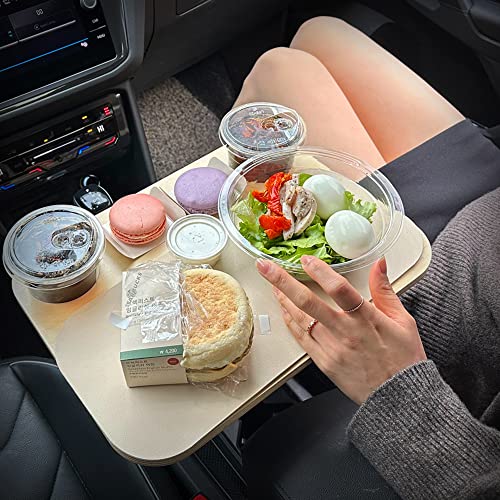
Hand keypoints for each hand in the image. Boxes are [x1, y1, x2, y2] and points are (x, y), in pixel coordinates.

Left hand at [256, 255, 426, 404]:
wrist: (398, 397)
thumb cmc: (403, 359)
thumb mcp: (402, 321)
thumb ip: (384, 290)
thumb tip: (378, 264)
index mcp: (366, 319)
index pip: (339, 290)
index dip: (320, 272)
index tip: (306, 259)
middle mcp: (345, 333)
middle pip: (308, 302)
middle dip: (283, 281)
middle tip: (265, 267)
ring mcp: (331, 348)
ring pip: (300, 319)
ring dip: (282, 299)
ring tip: (271, 284)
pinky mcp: (324, 362)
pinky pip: (301, 338)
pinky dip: (290, 321)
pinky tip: (283, 309)